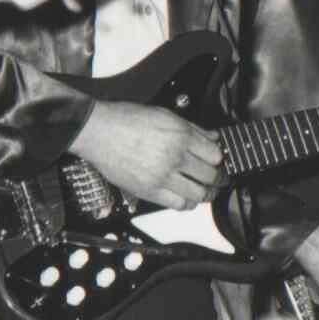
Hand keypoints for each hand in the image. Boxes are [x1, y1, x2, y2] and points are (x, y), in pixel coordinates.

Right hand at [69, 99, 220, 209]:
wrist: (98, 132)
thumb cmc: (125, 121)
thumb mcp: (164, 115)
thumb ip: (191, 128)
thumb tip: (212, 137)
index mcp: (180, 135)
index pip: (215, 155)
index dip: (219, 158)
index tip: (218, 160)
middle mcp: (174, 156)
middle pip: (210, 176)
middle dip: (218, 178)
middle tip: (218, 177)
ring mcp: (162, 176)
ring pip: (198, 194)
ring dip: (206, 193)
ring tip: (205, 190)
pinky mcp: (149, 191)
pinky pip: (178, 204)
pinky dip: (187, 203)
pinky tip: (186, 197)